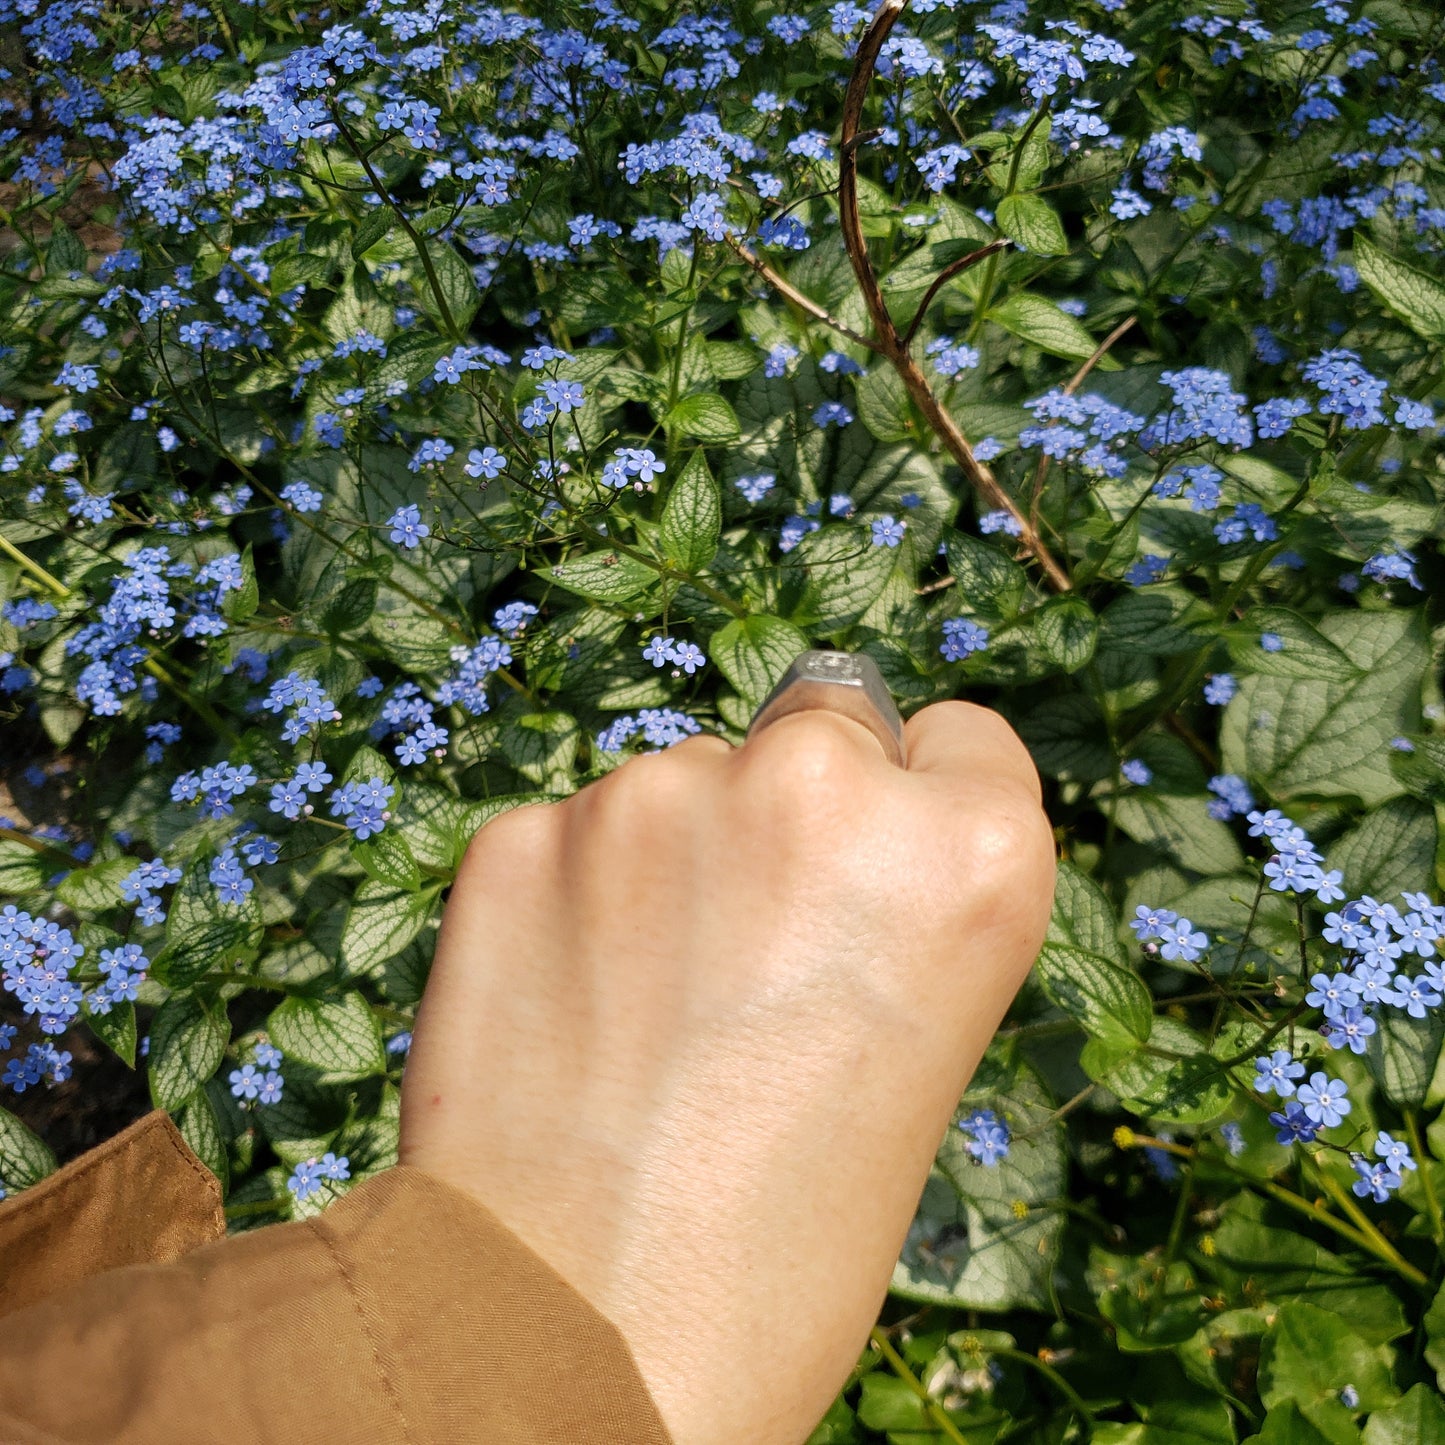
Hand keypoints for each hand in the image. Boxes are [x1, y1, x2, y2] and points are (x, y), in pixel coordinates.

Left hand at [399, 700, 1053, 1443]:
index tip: (873, 879)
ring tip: (652, 1011)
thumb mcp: (917, 1054)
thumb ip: (886, 899)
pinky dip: (574, 895)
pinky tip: (570, 1006)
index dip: (917, 813)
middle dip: (793, 817)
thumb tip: (813, 816)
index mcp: (971, 854)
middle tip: (752, 959)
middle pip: (817, 736)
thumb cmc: (780, 1244)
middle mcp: (819, 788)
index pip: (958, 739)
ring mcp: (656, 797)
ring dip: (676, 859)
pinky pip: (573, 835)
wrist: (575, 1347)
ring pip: (684, 784)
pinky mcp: (523, 834)